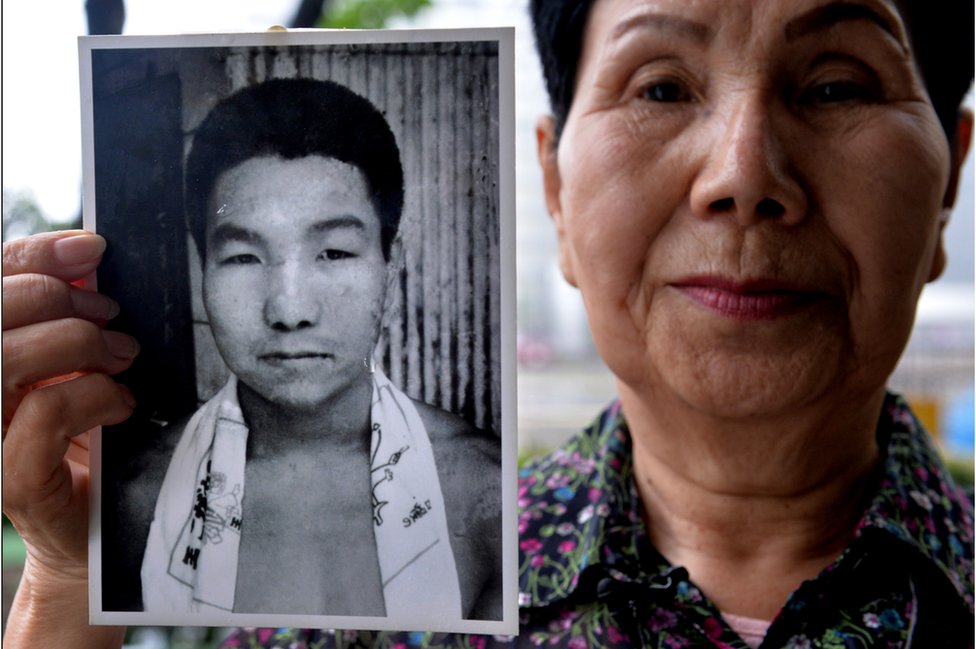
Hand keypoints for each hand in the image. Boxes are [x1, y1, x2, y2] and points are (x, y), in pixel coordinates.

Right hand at [2, 231, 135, 646]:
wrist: (91, 529)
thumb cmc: (86, 442)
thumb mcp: (76, 367)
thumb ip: (68, 320)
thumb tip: (90, 262)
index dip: (35, 256)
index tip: (92, 248)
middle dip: (62, 300)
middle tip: (112, 316)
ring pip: (7, 359)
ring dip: (77, 344)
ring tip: (121, 356)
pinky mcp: (13, 477)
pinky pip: (43, 414)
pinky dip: (91, 396)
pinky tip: (121, 403)